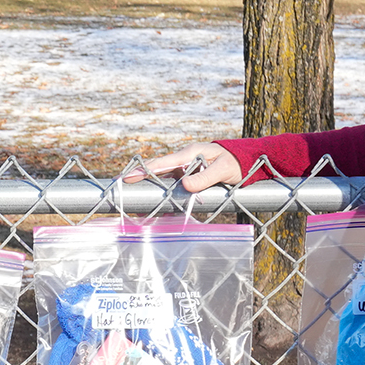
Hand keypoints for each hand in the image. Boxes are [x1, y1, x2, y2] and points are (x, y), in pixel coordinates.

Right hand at [125, 142, 243, 191]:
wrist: (245, 159)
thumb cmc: (235, 162)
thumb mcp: (224, 170)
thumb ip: (205, 178)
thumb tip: (185, 186)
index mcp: (190, 154)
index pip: (162, 163)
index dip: (144, 170)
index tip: (127, 177)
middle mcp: (184, 160)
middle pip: (156, 170)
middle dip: (138, 177)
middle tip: (119, 185)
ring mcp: (185, 169)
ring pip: (162, 180)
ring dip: (150, 189)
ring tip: (135, 202)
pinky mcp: (188, 177)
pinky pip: (172, 187)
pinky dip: (165, 198)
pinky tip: (158, 211)